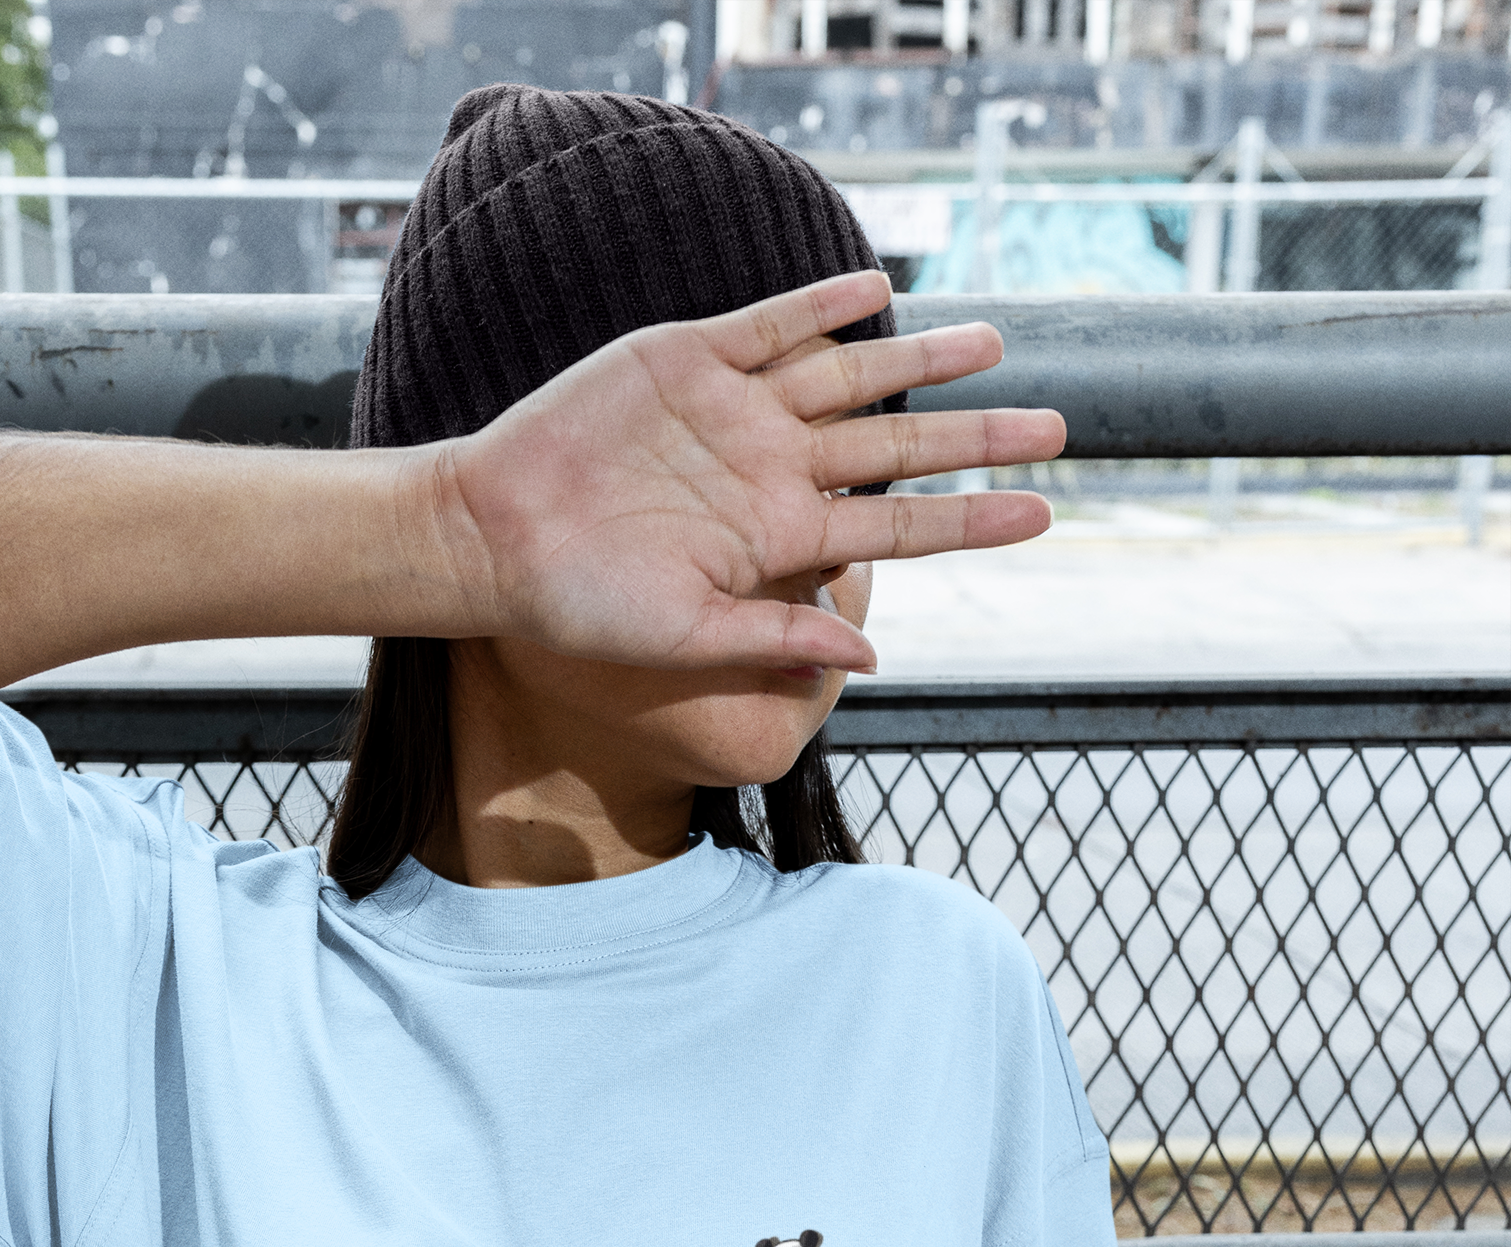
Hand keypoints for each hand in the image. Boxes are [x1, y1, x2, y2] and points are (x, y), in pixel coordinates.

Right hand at [416, 270, 1065, 676]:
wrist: (494, 537)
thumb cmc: (580, 607)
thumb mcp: (684, 637)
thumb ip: (777, 637)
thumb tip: (869, 651)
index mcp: (778, 540)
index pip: (897, 526)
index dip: (970, 519)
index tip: (1042, 515)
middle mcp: (771, 471)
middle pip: (898, 446)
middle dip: (977, 437)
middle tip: (1059, 425)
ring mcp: (735, 411)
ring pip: (852, 375)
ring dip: (922, 358)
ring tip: (994, 342)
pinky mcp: (689, 358)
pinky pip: (773, 323)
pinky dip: (824, 303)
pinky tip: (880, 288)